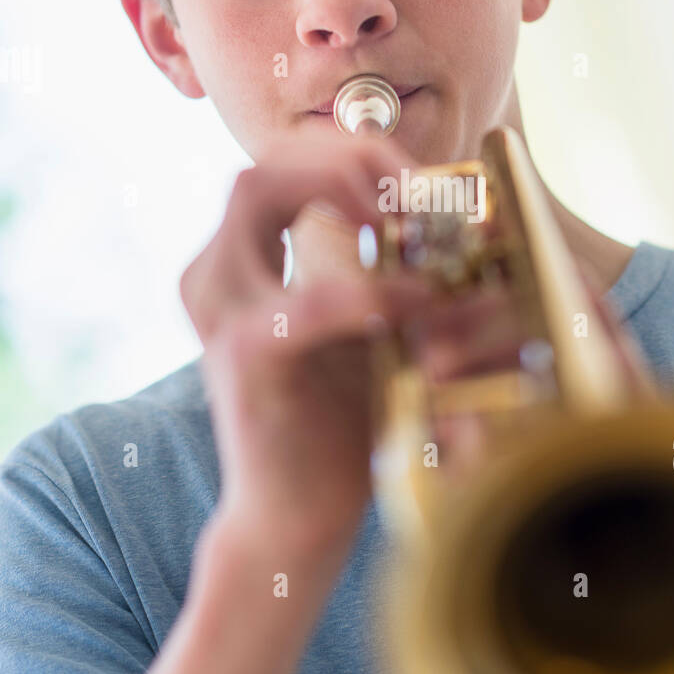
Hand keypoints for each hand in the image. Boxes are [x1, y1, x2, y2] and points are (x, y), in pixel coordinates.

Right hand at [181, 129, 434, 572]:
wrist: (296, 517)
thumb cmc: (334, 421)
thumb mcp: (364, 326)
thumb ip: (384, 268)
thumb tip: (460, 217)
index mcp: (236, 265)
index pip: (279, 165)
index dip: (349, 156)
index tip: (418, 184)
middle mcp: (213, 276)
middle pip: (262, 163)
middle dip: (345, 160)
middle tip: (415, 191)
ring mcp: (219, 312)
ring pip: (258, 195)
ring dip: (344, 194)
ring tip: (408, 223)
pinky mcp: (244, 356)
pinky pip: (308, 301)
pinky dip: (371, 291)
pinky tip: (418, 299)